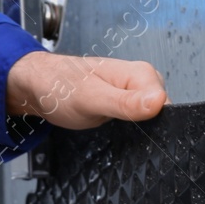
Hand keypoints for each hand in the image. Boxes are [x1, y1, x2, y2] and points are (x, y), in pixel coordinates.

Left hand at [6, 51, 167, 128]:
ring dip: (137, 130)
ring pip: (151, 118)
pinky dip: (130, 129)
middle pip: (161, 113)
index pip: (166, 104)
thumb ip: (126, 103)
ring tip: (113, 126)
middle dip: (145, 128)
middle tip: (117, 128)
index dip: (154, 122)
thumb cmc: (58, 88)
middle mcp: (140, 81)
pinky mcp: (125, 105)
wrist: (37, 88)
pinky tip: (115, 129)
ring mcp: (133, 93)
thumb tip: (158, 102)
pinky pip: (139, 121)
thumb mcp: (92, 99)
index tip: (133, 129)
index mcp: (140, 74)